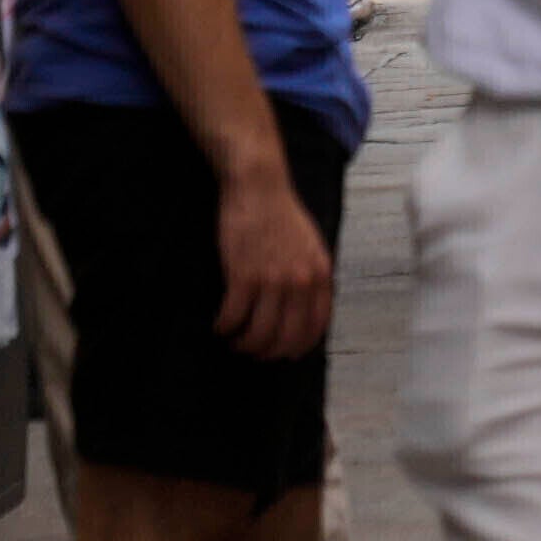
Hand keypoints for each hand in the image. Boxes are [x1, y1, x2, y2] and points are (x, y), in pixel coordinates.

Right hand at [211, 140, 335, 359]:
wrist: (259, 187)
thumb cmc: (281, 215)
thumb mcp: (311, 246)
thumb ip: (312, 277)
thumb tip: (306, 310)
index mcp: (320, 275)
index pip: (315, 328)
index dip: (297, 347)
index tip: (283, 354)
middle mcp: (300, 282)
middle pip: (285, 338)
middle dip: (267, 352)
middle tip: (253, 351)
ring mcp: (273, 280)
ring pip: (258, 334)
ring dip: (243, 344)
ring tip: (234, 339)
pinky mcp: (243, 276)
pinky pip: (233, 317)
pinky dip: (224, 327)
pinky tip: (220, 325)